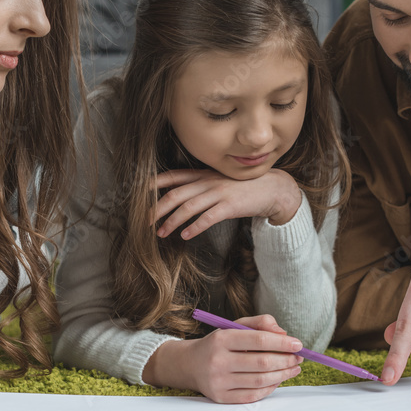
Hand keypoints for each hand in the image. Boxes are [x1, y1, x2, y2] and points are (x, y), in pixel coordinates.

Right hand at [142, 314, 304, 402]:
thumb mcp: (234, 326)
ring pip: (260, 381)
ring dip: (282, 375)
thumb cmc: (218, 344)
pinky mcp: (220, 398)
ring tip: (293, 368)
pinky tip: (278, 380)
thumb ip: (260, 324)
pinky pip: (253, 396)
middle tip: (299, 358)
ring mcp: (218, 382)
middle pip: (262, 362)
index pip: (258, 340)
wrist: (189, 364)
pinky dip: (270, 388)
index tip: (298, 344)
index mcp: (221, 339)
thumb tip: (284, 335)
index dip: (282, 343)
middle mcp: (217, 361)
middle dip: (286, 360)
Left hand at [154, 169, 302, 239]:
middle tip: (145, 221)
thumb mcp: (218, 180)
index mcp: (203, 175)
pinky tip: (185, 235)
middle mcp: (208, 182)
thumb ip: (200, 184)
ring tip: (161, 233)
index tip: (139, 192)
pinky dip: (195, 227)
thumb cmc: (242, 187)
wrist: (271, 188)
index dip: (155, 183)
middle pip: (175, 194)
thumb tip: (178, 194)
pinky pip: (208, 217)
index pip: (174, 176)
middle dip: (157, 208)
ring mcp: (218, 193)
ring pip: (188, 207)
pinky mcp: (230, 206)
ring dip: (172, 221)